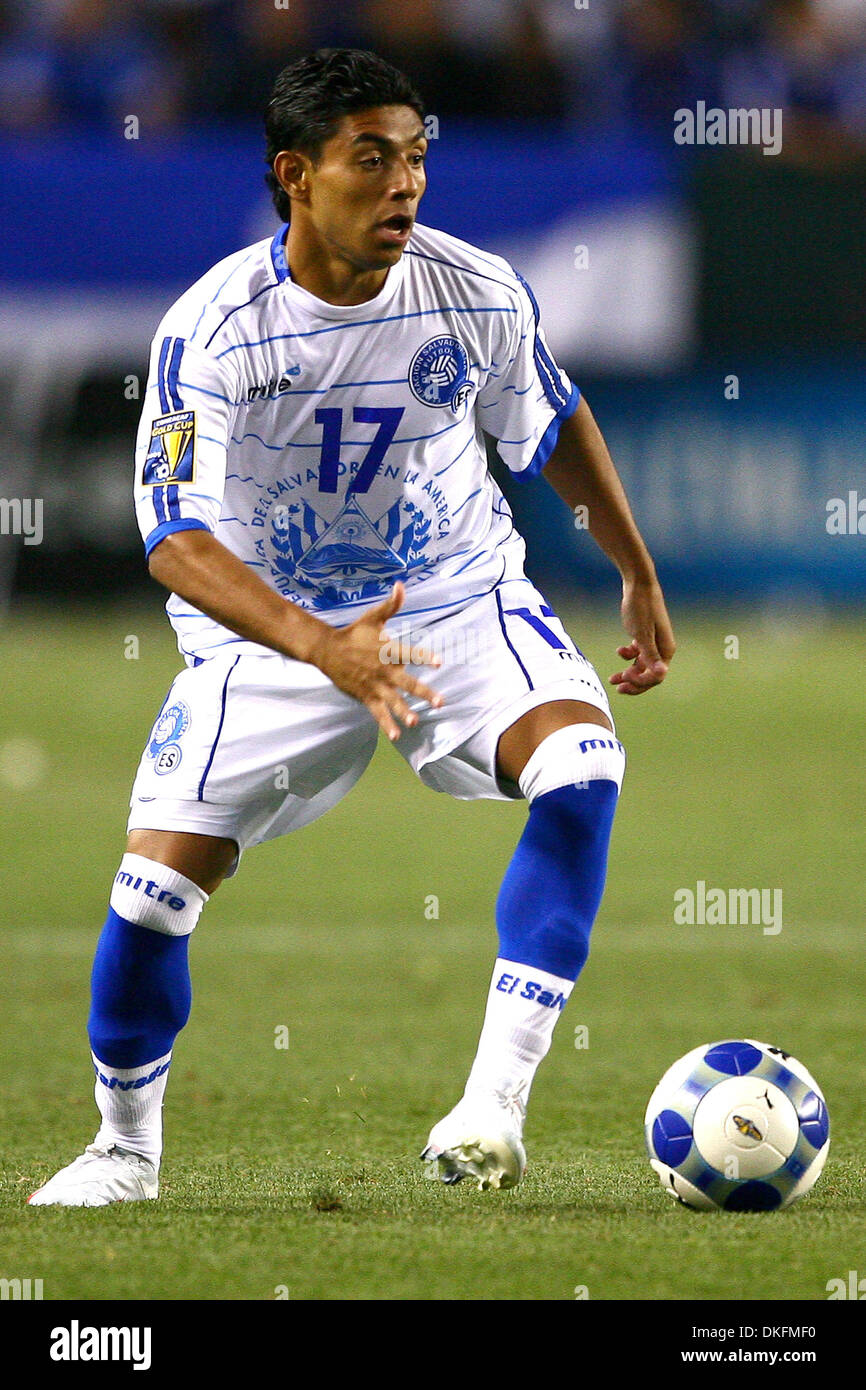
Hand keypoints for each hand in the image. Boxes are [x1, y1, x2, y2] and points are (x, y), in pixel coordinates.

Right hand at [310, 581, 442, 739]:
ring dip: (404, 711)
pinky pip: (377, 712)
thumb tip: (401, 585)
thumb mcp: (372, 618)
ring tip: (415, 722)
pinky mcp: (366, 696)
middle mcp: (383, 669)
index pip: (409, 653)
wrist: (326, 650)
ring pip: (392, 700)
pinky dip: (385, 723)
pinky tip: (395, 736)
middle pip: (406, 683)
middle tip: (439, 702)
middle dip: (423, 692)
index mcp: (387, 650)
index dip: (424, 657)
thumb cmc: (354, 633)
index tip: (438, 662)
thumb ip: (391, 605)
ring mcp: (374, 685)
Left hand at [611, 576, 675, 694]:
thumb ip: (650, 655)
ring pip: (641, 665)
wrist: (638, 585)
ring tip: (612, 679)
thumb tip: (660, 674)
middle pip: (649, 674)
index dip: (641, 682)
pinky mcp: (644, 635)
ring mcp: (653, 642)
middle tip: (617, 687)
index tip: (624, 678)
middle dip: (634, 682)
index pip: (656, 677)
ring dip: (628, 673)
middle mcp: (662, 648)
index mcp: (665, 650)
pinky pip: (637, 653)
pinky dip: (628, 656)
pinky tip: (619, 651)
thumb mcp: (642, 634)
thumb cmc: (642, 608)